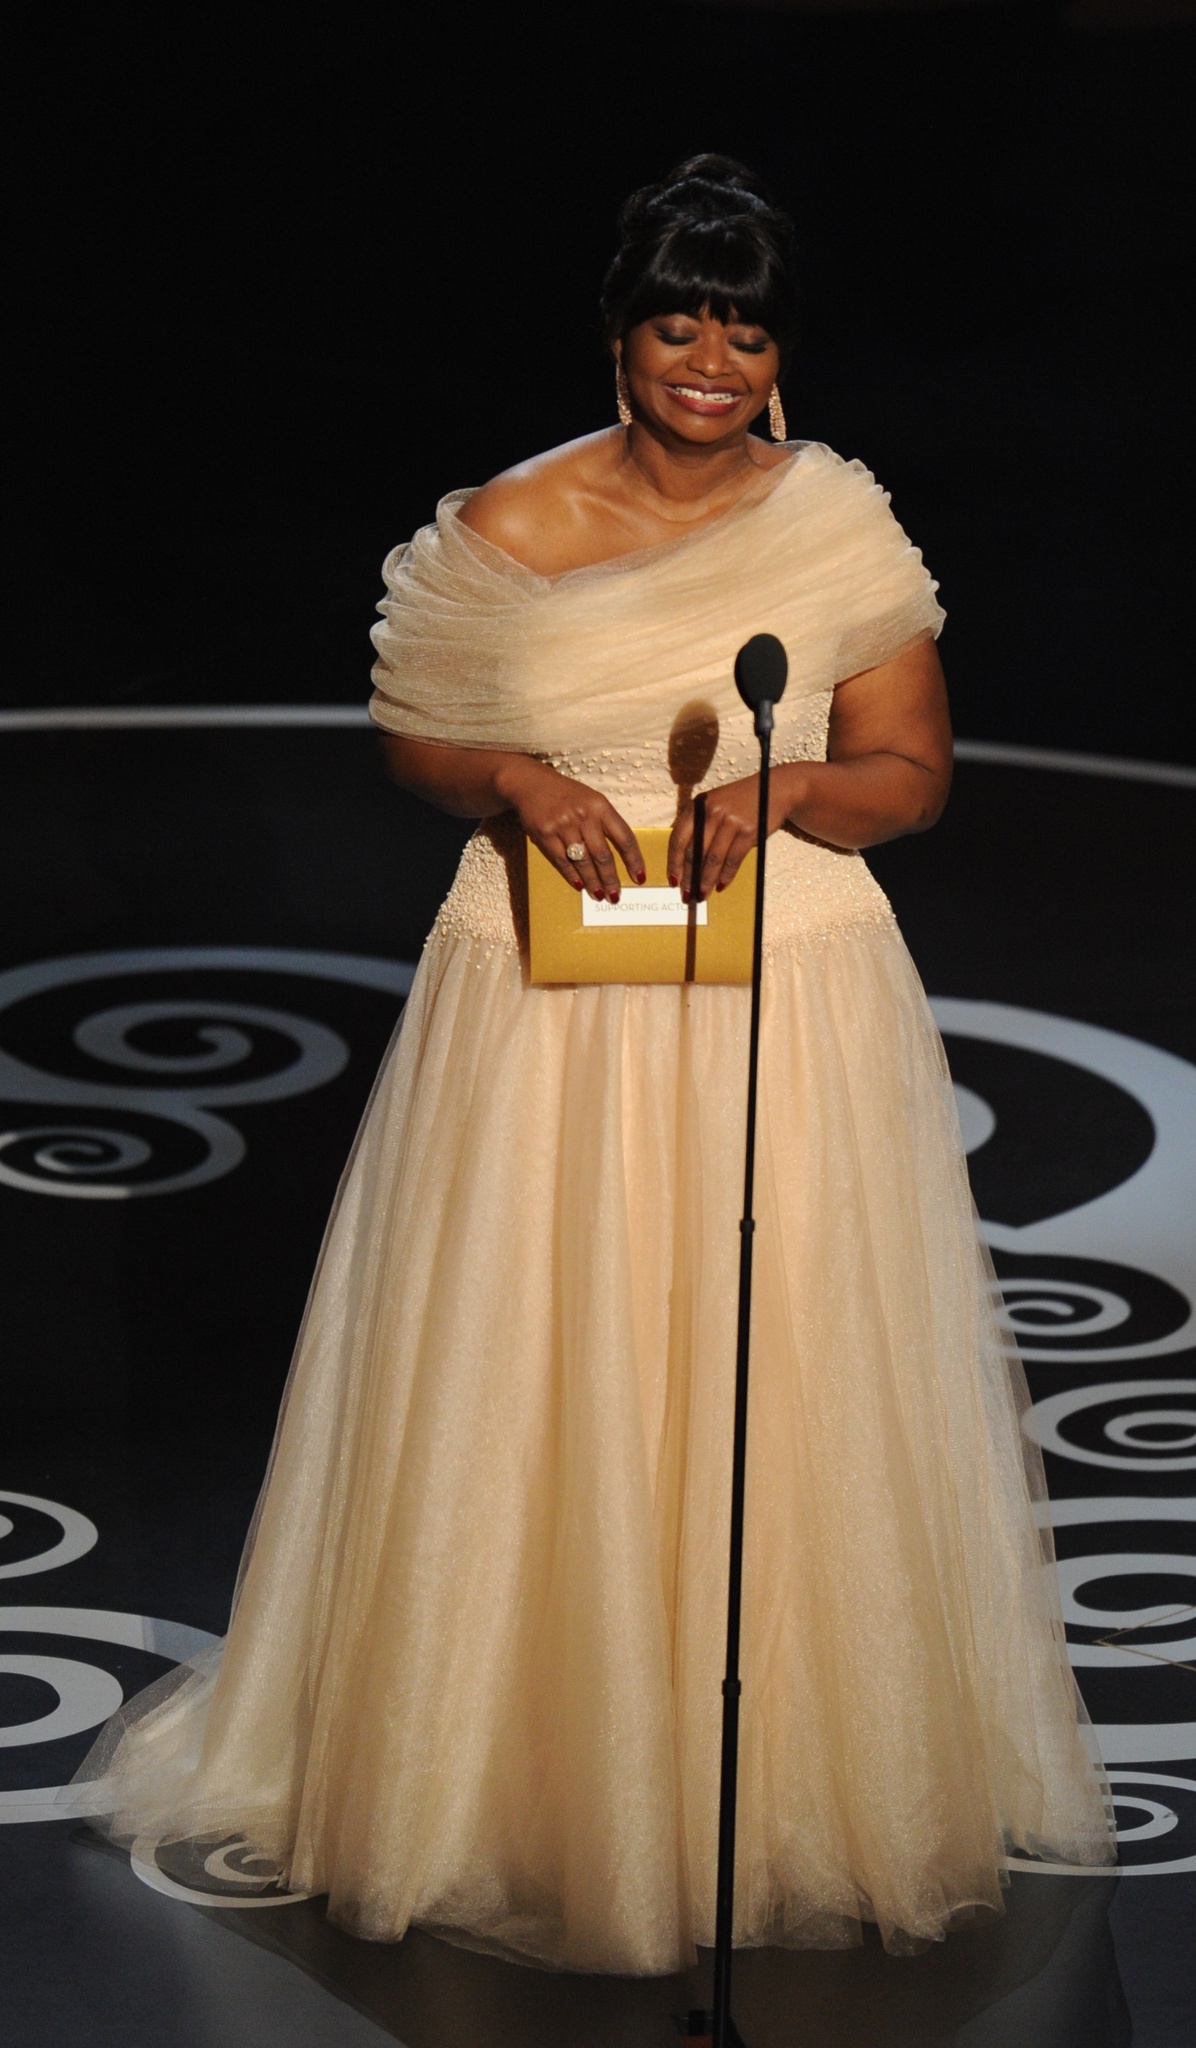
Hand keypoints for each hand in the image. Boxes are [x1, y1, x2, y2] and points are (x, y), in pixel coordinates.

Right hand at [496, 758, 646, 899]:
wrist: (532, 784)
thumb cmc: (567, 795)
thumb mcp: (592, 800)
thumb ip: (606, 823)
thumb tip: (622, 856)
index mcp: (601, 806)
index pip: (624, 837)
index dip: (634, 860)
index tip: (639, 878)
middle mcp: (584, 815)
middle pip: (603, 854)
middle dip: (611, 879)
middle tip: (616, 896)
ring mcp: (563, 825)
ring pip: (583, 861)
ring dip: (592, 882)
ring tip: (599, 895)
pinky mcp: (545, 834)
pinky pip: (562, 861)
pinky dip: (572, 875)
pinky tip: (579, 885)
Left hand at [667, 769, 802, 899]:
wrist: (772, 789)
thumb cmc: (739, 801)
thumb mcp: (714, 805)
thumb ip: (699, 825)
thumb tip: (685, 860)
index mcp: (697, 805)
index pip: (678, 838)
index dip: (673, 862)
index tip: (672, 880)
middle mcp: (711, 812)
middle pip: (694, 852)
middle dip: (689, 877)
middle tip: (686, 895)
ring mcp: (730, 822)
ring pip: (713, 859)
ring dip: (706, 881)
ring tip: (702, 896)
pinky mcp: (748, 832)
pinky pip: (733, 860)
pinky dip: (726, 876)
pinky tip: (721, 886)